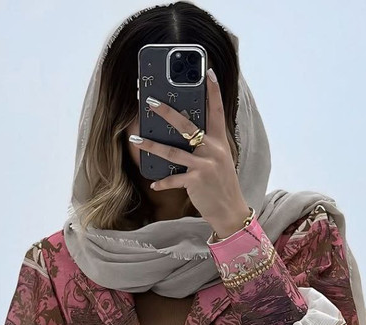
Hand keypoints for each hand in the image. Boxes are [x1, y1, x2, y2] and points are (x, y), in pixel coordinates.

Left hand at [129, 67, 251, 239]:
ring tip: (135, 139)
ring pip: (172, 151)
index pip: (217, 110)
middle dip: (166, 112)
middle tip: (150, 102)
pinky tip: (153, 182)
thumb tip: (186, 132)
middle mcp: (213, 150)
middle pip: (187, 125)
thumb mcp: (219, 160)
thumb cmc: (221, 184)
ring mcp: (204, 165)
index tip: (208, 72)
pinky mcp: (196, 181)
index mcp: (219, 141)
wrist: (230, 210)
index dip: (213, 91)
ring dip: (151, 145)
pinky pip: (173, 179)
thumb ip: (206, 145)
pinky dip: (162, 182)